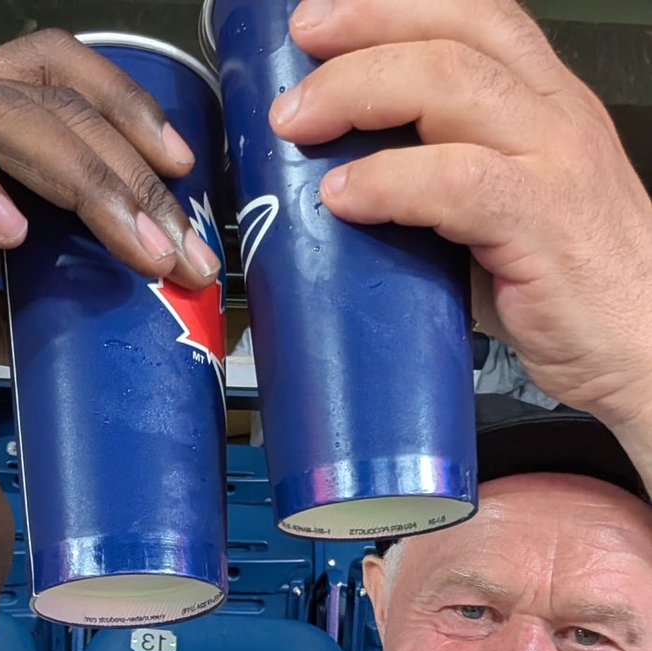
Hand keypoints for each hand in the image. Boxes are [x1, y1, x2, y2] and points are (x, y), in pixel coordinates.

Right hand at [0, 30, 221, 398]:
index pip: (67, 92)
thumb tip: (120, 323)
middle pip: (57, 101)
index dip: (135, 123)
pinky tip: (10, 230)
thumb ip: (40, 302)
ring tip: (133, 245)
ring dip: (84, 178)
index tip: (190, 190)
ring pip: (2, 108)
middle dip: (136, 176)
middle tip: (185, 248)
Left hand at [270, 0, 651, 425]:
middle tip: (299, 53)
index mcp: (547, 106)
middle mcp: (557, 117)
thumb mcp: (508, 218)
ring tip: (300, 124)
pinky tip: (344, 198)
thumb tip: (349, 193)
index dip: (391, 5)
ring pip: (451, 85)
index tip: (322, 21)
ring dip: (360, 92)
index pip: (474, 15)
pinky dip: (390, 182)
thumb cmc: (575, 294)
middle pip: (455, 31)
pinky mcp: (543, 226)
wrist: (645, 349)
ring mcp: (555, 166)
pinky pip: (456, 183)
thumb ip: (442, 191)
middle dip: (365, 28)